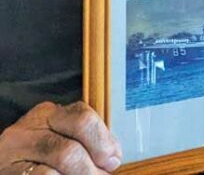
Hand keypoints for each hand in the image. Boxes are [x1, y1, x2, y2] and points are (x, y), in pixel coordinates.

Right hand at [0, 102, 121, 174]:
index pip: (84, 117)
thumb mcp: (59, 140)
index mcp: (47, 114)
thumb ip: (87, 142)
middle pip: (74, 141)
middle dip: (93, 165)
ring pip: (62, 159)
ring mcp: (13, 151)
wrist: (2, 172)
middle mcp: (28, 129)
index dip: (104, 141)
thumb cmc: (37, 158)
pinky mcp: (7, 173)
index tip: (112, 160)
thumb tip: (113, 156)